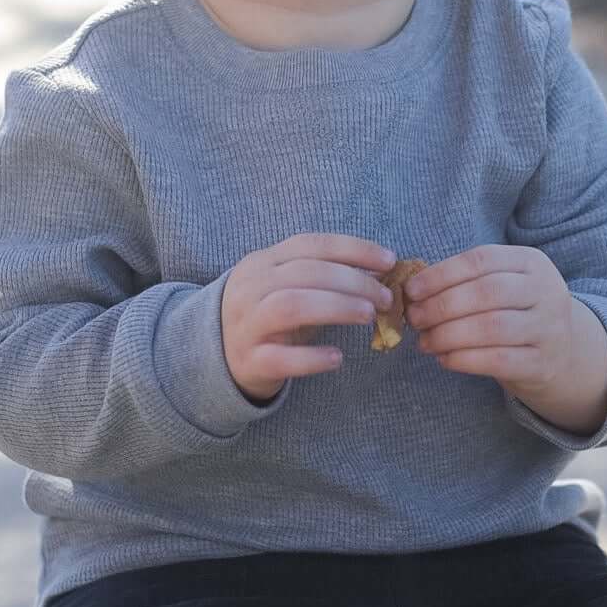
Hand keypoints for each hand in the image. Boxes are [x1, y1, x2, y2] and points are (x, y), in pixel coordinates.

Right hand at [221, 233, 396, 403]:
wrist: (216, 358)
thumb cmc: (267, 318)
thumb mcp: (289, 288)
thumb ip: (326, 278)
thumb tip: (381, 275)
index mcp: (263, 262)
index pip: (312, 245)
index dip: (354, 249)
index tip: (390, 261)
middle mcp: (251, 288)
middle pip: (306, 273)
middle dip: (353, 281)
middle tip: (385, 298)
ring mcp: (246, 324)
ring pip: (292, 306)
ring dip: (336, 307)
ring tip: (368, 316)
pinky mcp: (249, 361)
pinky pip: (280, 358)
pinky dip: (312, 358)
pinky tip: (337, 358)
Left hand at [403, 244, 576, 398]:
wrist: (563, 352)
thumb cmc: (517, 312)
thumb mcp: (503, 286)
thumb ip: (465, 283)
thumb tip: (412, 293)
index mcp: (532, 262)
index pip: (481, 260)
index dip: (441, 274)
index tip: (412, 290)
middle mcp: (546, 291)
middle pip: (487, 292)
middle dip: (442, 305)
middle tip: (415, 318)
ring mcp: (549, 328)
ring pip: (492, 327)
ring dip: (449, 335)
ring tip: (425, 341)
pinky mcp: (543, 364)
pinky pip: (498, 360)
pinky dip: (464, 359)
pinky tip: (445, 359)